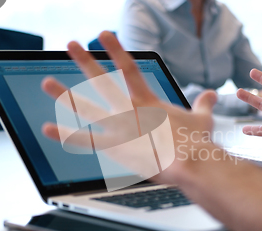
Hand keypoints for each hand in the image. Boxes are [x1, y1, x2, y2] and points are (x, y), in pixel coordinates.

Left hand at [41, 31, 217, 184]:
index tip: (104, 35)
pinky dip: (66, 136)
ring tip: (47, 82)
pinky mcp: (115, 147)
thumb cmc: (196, 142)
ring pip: (88, 108)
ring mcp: (120, 128)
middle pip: (102, 81)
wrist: (191, 164)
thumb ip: (204, 104)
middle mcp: (129, 110)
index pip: (129, 67)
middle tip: (71, 45)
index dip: (115, 49)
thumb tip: (213, 94)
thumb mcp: (202, 118)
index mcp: (148, 101)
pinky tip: (48, 128)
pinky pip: (86, 141)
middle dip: (85, 61)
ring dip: (66, 94)